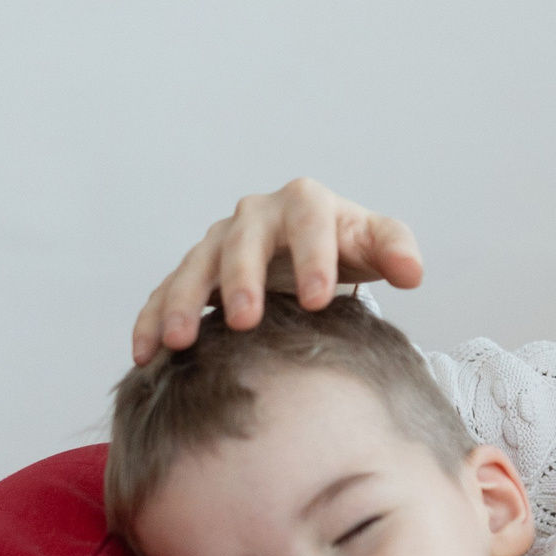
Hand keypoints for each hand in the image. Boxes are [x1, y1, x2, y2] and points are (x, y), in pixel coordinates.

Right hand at [132, 178, 425, 363]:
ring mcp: (219, 241)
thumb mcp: (377, 242)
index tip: (319, 301)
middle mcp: (255, 216)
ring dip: (184, 302)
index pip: (308, 224)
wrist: (314, 246)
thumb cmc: (350, 245)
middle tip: (245, 322)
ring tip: (180, 341)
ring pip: (195, 266)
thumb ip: (396, 250)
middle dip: (242, 281)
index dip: (312, 259)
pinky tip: (144, 353)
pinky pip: (165, 291)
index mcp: (305, 203)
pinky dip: (152, 319)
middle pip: (241, 243)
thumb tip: (411, 272)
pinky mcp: (195, 270)